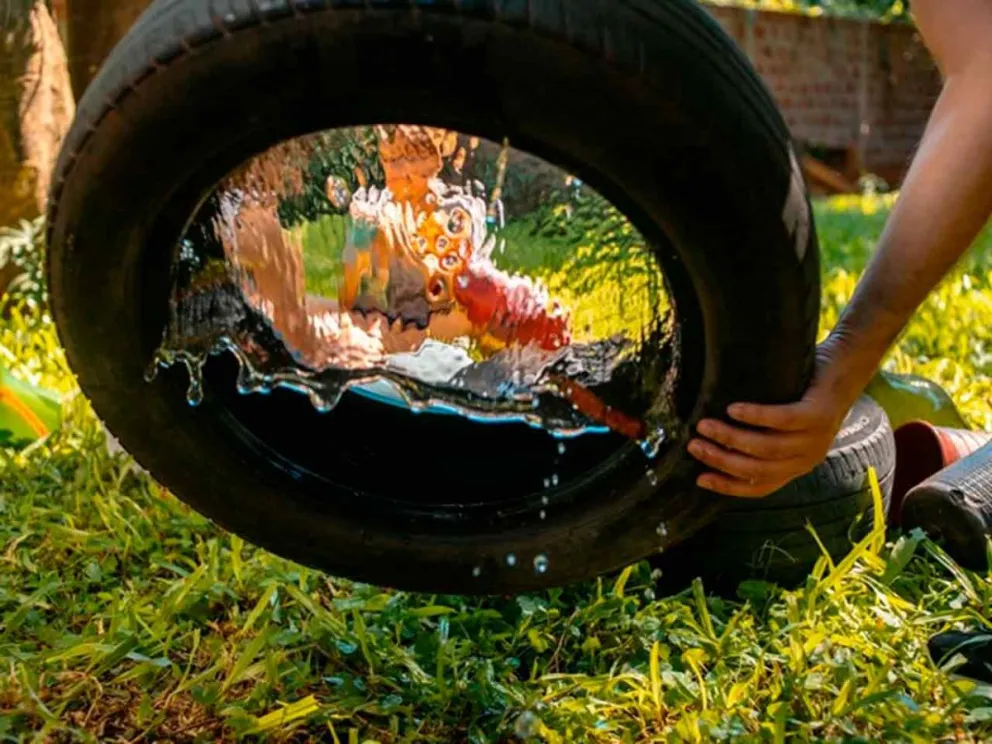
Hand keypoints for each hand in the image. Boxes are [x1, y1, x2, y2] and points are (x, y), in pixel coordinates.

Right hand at [687, 342, 864, 497]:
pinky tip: (733, 409)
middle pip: (758, 468)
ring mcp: (816, 437)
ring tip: (705, 425)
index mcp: (796, 465)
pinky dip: (755, 416)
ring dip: (731, 438)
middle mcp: (807, 457)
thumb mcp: (785, 423)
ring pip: (767, 447)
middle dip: (721, 460)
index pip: (759, 486)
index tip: (699, 478)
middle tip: (693, 445)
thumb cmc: (806, 391)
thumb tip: (715, 441)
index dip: (728, 485)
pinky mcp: (819, 414)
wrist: (847, 365)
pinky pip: (782, 420)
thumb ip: (761, 436)